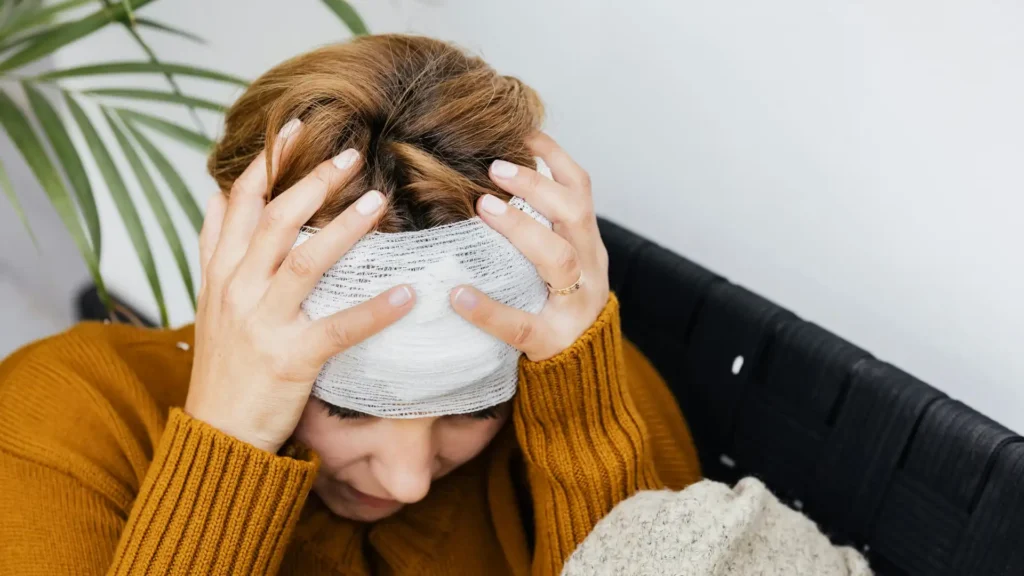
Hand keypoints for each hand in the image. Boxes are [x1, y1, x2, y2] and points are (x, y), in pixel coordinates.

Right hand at [185, 120, 415, 452]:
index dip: (266, 163)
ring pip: (303, 261)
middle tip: (351, 153)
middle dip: (312, 182)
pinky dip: (375, 310)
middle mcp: (236, 290)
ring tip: (378, 200)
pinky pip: (339, 328)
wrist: (216, 433)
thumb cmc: (225, 366)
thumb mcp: (209, 300)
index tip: (294, 128)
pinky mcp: (290, 359)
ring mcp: (261, 324)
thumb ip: (217, 249)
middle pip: (275, 221)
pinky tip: (408, 294)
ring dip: (343, 229)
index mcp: (220, 273)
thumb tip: (219, 195)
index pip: (238, 203)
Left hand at [451, 132, 609, 361]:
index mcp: (587, 245)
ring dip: (522, 227)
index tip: (523, 132)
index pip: (581, 191)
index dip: (555, 158)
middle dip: (537, 185)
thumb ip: (537, 232)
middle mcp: (590, 269)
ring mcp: (575, 305)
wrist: (582, 374)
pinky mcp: (552, 341)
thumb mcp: (558, 266)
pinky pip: (521, 324)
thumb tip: (485, 185)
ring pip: (560, 259)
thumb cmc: (555, 308)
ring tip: (484, 207)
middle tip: (495, 168)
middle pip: (575, 215)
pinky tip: (459, 295)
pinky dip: (489, 309)